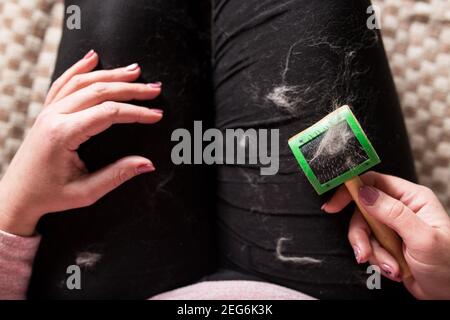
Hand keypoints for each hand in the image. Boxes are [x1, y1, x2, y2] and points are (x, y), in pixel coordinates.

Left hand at [0, 50, 162, 236]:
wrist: (17, 195)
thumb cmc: (49, 196)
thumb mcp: (86, 192)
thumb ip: (118, 175)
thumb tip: (148, 163)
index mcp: (63, 134)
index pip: (108, 113)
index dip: (136, 112)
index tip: (156, 115)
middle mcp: (54, 116)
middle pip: (98, 91)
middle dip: (130, 88)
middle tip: (154, 88)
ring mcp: (48, 111)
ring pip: (83, 82)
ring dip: (111, 74)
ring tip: (135, 70)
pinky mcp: (47, 112)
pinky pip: (63, 83)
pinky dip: (79, 68)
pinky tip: (93, 58)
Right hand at [323, 171, 449, 298]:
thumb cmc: (448, 264)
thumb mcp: (421, 237)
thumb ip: (392, 212)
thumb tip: (364, 193)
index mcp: (412, 198)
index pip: (374, 182)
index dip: (351, 190)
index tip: (334, 205)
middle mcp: (401, 209)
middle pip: (363, 211)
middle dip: (361, 235)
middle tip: (364, 252)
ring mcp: (393, 227)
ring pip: (364, 232)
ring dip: (373, 252)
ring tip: (391, 267)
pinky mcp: (388, 244)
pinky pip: (369, 247)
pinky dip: (378, 261)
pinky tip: (394, 269)